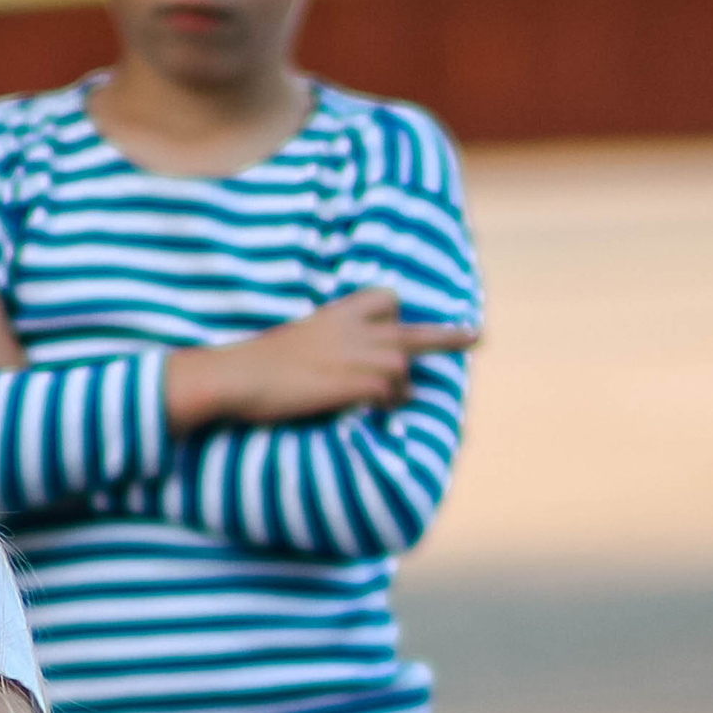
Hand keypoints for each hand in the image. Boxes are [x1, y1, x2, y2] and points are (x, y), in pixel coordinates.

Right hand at [162, 285, 475, 433]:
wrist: (236, 376)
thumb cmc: (253, 367)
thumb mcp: (291, 344)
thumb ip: (317, 348)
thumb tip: (318, 366)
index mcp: (335, 317)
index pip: (384, 300)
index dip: (395, 316)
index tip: (400, 324)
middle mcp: (352, 332)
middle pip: (411, 333)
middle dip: (446, 336)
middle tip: (477, 336)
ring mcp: (354, 356)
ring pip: (402, 369)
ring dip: (398, 390)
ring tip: (379, 405)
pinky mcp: (351, 383)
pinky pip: (388, 392)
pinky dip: (385, 405)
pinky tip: (371, 413)